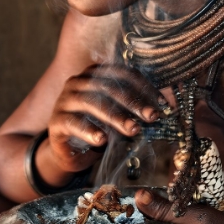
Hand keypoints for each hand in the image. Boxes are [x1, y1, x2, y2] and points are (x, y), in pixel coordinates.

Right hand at [47, 64, 164, 174]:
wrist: (69, 150)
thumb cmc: (99, 127)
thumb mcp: (120, 114)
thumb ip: (136, 107)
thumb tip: (166, 105)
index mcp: (96, 73)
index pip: (123, 74)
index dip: (144, 88)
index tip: (162, 105)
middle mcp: (79, 82)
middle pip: (109, 86)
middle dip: (133, 102)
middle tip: (152, 117)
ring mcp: (65, 99)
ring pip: (92, 102)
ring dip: (116, 117)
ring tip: (133, 130)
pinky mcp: (56, 121)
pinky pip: (73, 122)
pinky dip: (89, 131)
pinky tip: (103, 141)